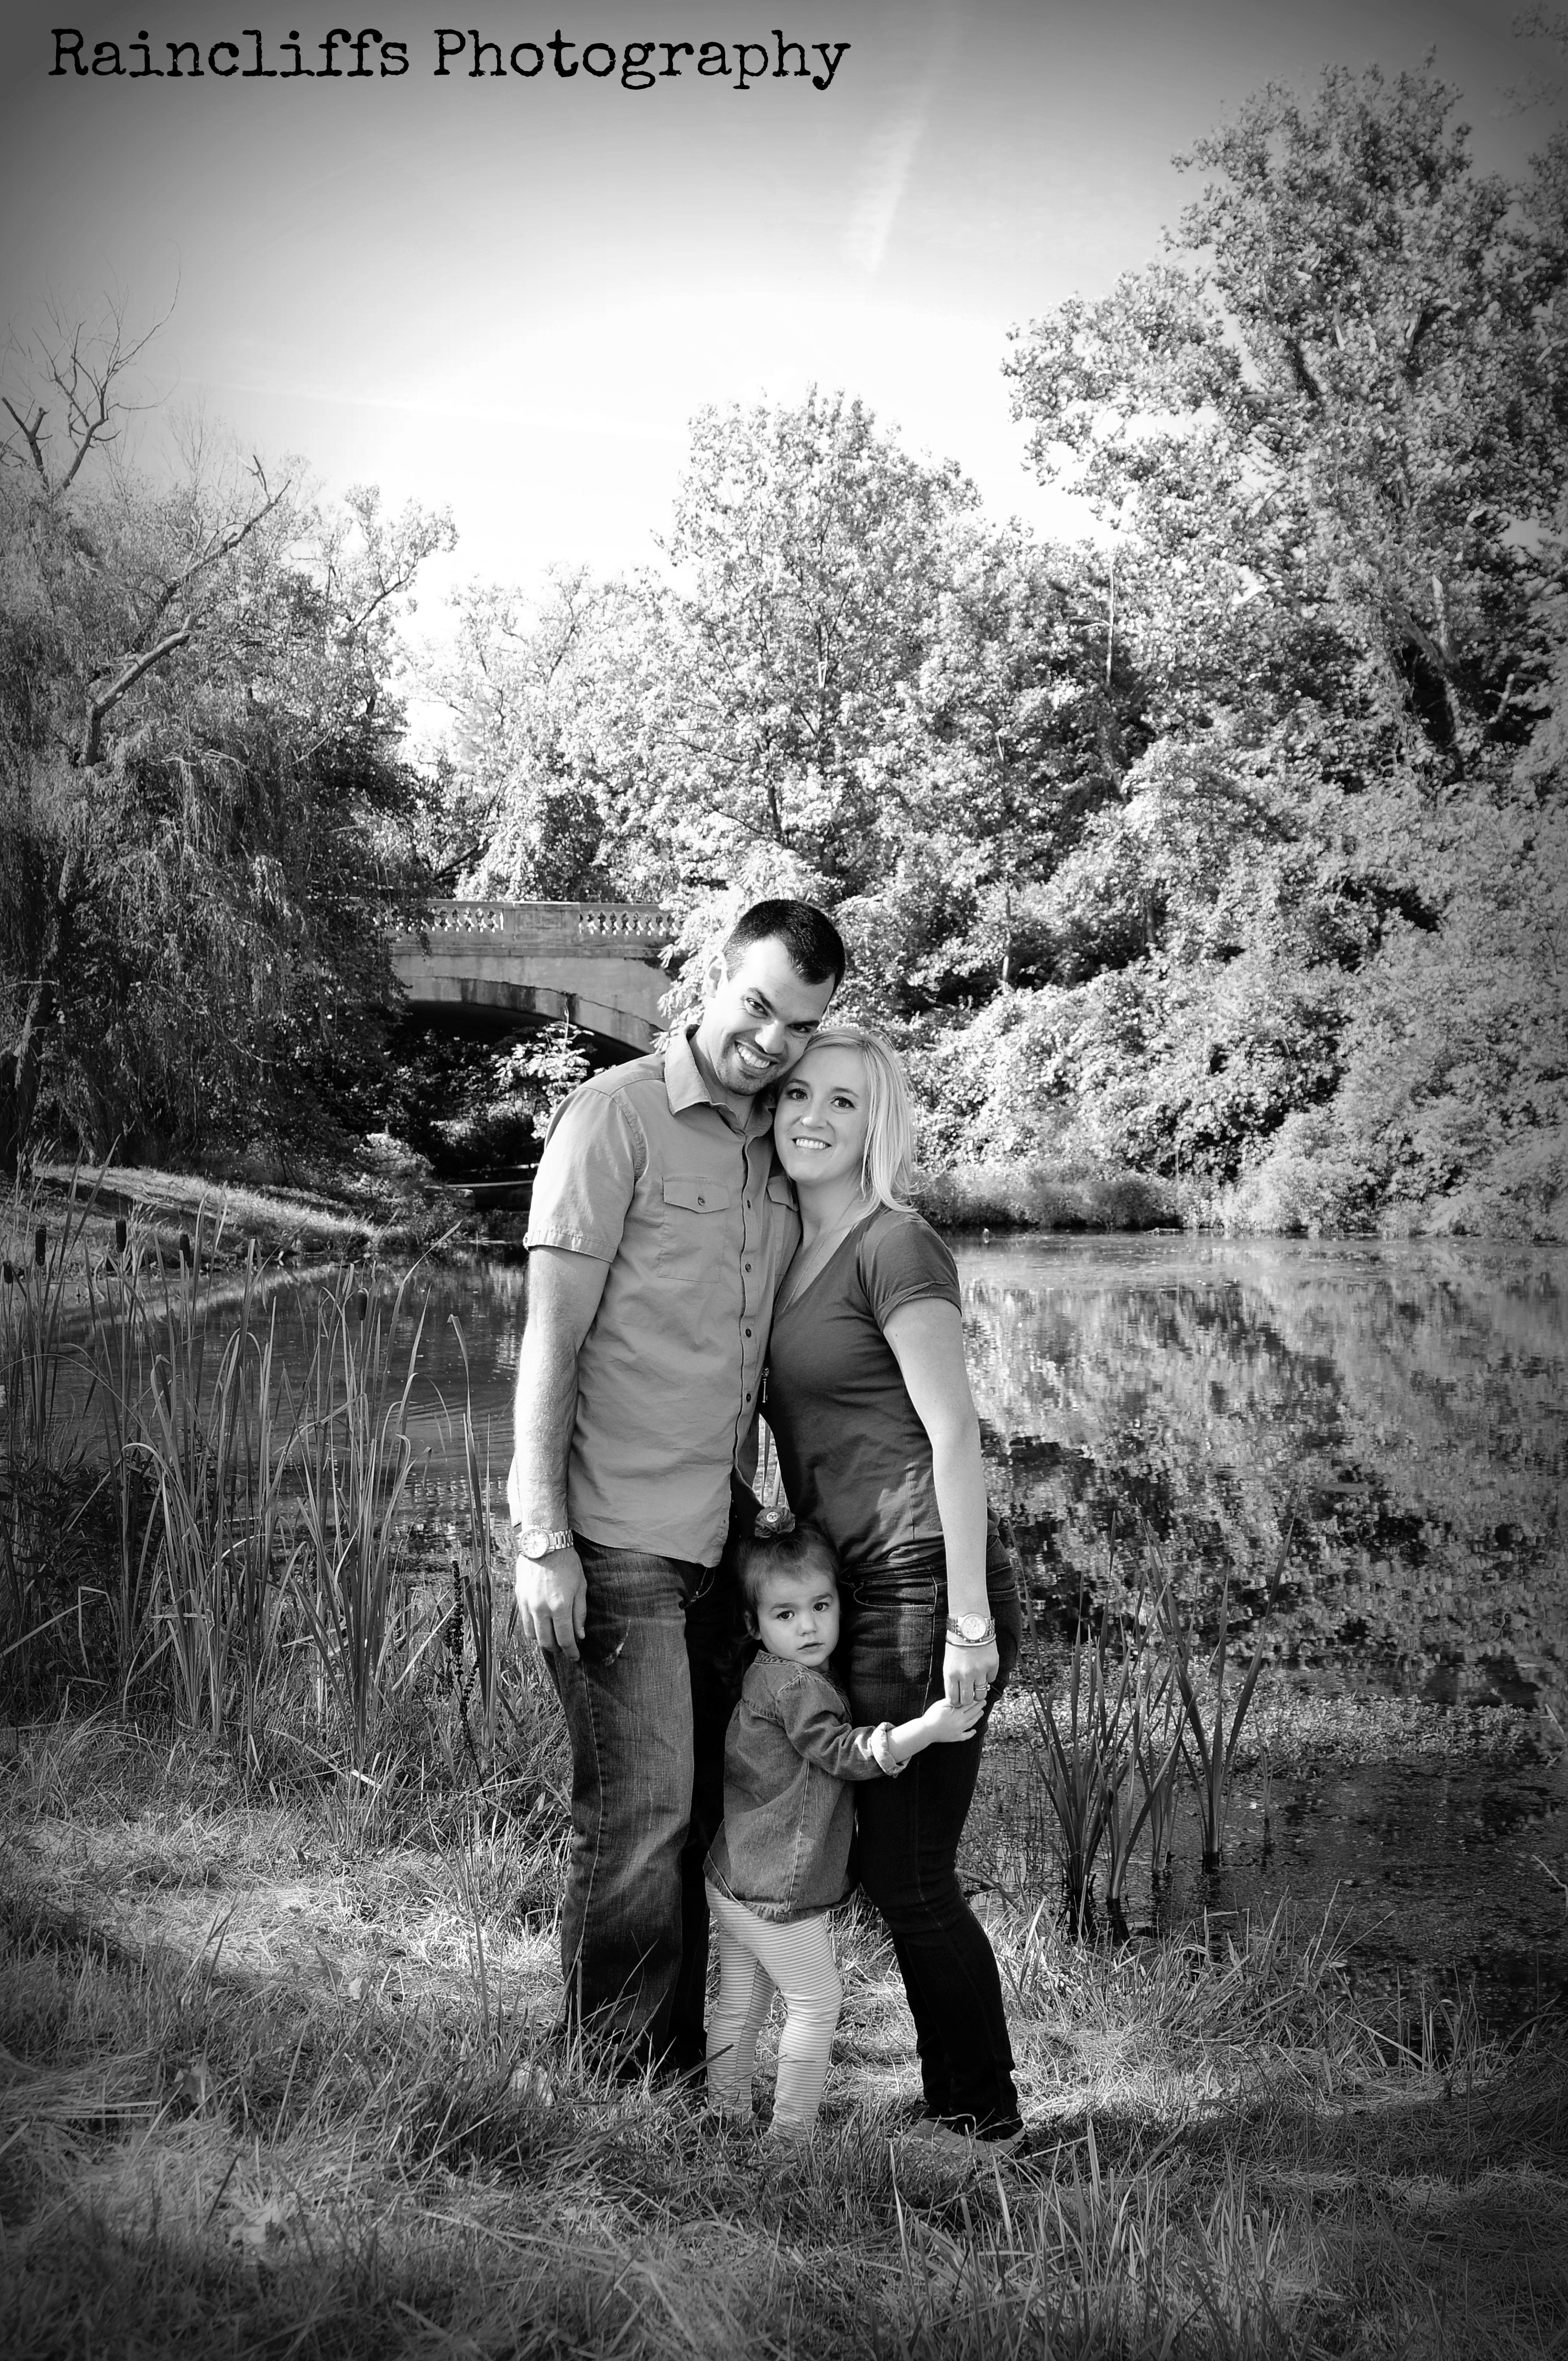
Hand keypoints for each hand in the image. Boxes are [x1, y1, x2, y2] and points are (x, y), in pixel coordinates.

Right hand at [515, 1543, 586, 1657]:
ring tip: (553, 1636)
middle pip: (546, 1642)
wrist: (544, 1543)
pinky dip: (533, 1628)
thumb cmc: (567, 1563)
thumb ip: (580, 1613)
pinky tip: (542, 1624)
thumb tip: (579, 1635)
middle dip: (557, 1649)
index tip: (575, 1656)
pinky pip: (524, 1622)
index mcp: (560, 1607)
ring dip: (543, 1640)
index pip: (565, 1639)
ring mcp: (527, 1604)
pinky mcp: (519, 1598)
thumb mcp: (581, 1587)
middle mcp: (541, 1609)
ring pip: (532, 1635)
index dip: (571, 1651)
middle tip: (565, 1647)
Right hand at [922, 1695, 985, 1743]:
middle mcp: (961, 1722)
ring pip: (971, 1723)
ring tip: (981, 1713)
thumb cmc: (932, 1716)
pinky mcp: (956, 1737)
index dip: (975, 1700)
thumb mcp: (941, 1704)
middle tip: (984, 1702)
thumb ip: (952, 1700)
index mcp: (957, 1713)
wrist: (926, 1730)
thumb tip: (961, 1697)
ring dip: (977, 1717)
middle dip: (979, 1707)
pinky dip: (971, 1734)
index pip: (969, 1705)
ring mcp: (959, 1730)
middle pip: (972, 1713)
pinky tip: (974, 1731)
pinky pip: (966, 1736)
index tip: (980, 1696)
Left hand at [943, 1637, 997, 1710]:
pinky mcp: (992, 1665)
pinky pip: (991, 1679)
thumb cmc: (957, 1644)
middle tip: (969, 1694)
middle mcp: (966, 1675)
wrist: (970, 1626)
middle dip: (968, 1700)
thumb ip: (952, 1680)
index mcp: (951, 1674)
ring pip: (981, 1694)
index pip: (953, 1699)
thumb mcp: (949, 1663)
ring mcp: (980, 1671)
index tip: (958, 1699)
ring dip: (979, 1691)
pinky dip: (987, 1677)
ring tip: (977, 1684)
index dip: (956, 1701)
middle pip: (967, 1700)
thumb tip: (956, 1695)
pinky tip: (983, 1668)